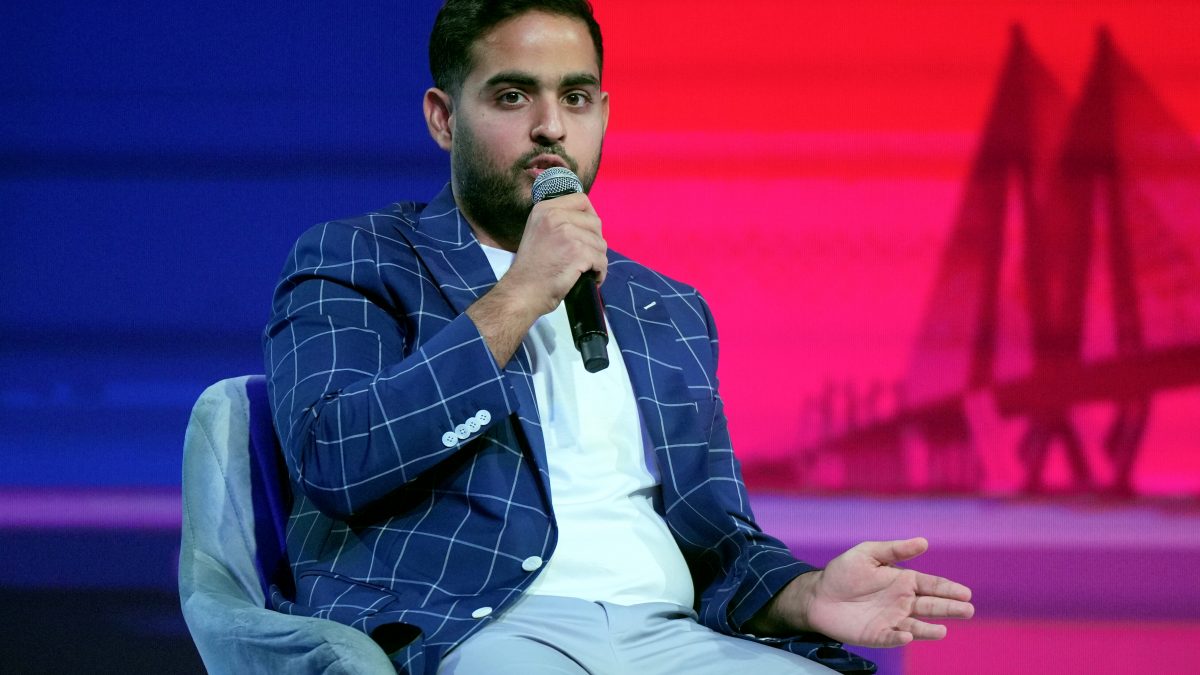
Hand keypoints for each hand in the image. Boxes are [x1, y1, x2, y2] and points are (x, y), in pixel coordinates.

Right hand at [466, 192, 605, 365]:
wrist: (522, 291)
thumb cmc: (531, 268)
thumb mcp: (538, 231)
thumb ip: (558, 222)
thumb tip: (587, 222)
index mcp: (545, 209)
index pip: (581, 200)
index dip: (589, 217)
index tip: (587, 233)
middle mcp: (555, 216)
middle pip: (595, 222)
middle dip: (595, 242)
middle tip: (585, 257)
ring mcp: (568, 233)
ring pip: (600, 243)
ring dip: (597, 259)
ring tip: (585, 270)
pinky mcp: (578, 252)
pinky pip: (601, 260)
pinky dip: (599, 272)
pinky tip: (590, 278)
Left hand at [746, 537, 973, 647]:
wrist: (818, 595)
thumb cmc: (843, 573)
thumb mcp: (868, 553)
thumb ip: (895, 550)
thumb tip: (924, 542)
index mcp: (903, 581)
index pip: (932, 585)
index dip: (948, 589)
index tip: (965, 592)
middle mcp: (902, 602)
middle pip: (932, 606)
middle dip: (950, 608)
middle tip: (968, 609)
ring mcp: (892, 620)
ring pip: (917, 626)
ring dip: (931, 629)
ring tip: (943, 630)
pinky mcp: (878, 635)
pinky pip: (892, 637)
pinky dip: (900, 638)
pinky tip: (907, 636)